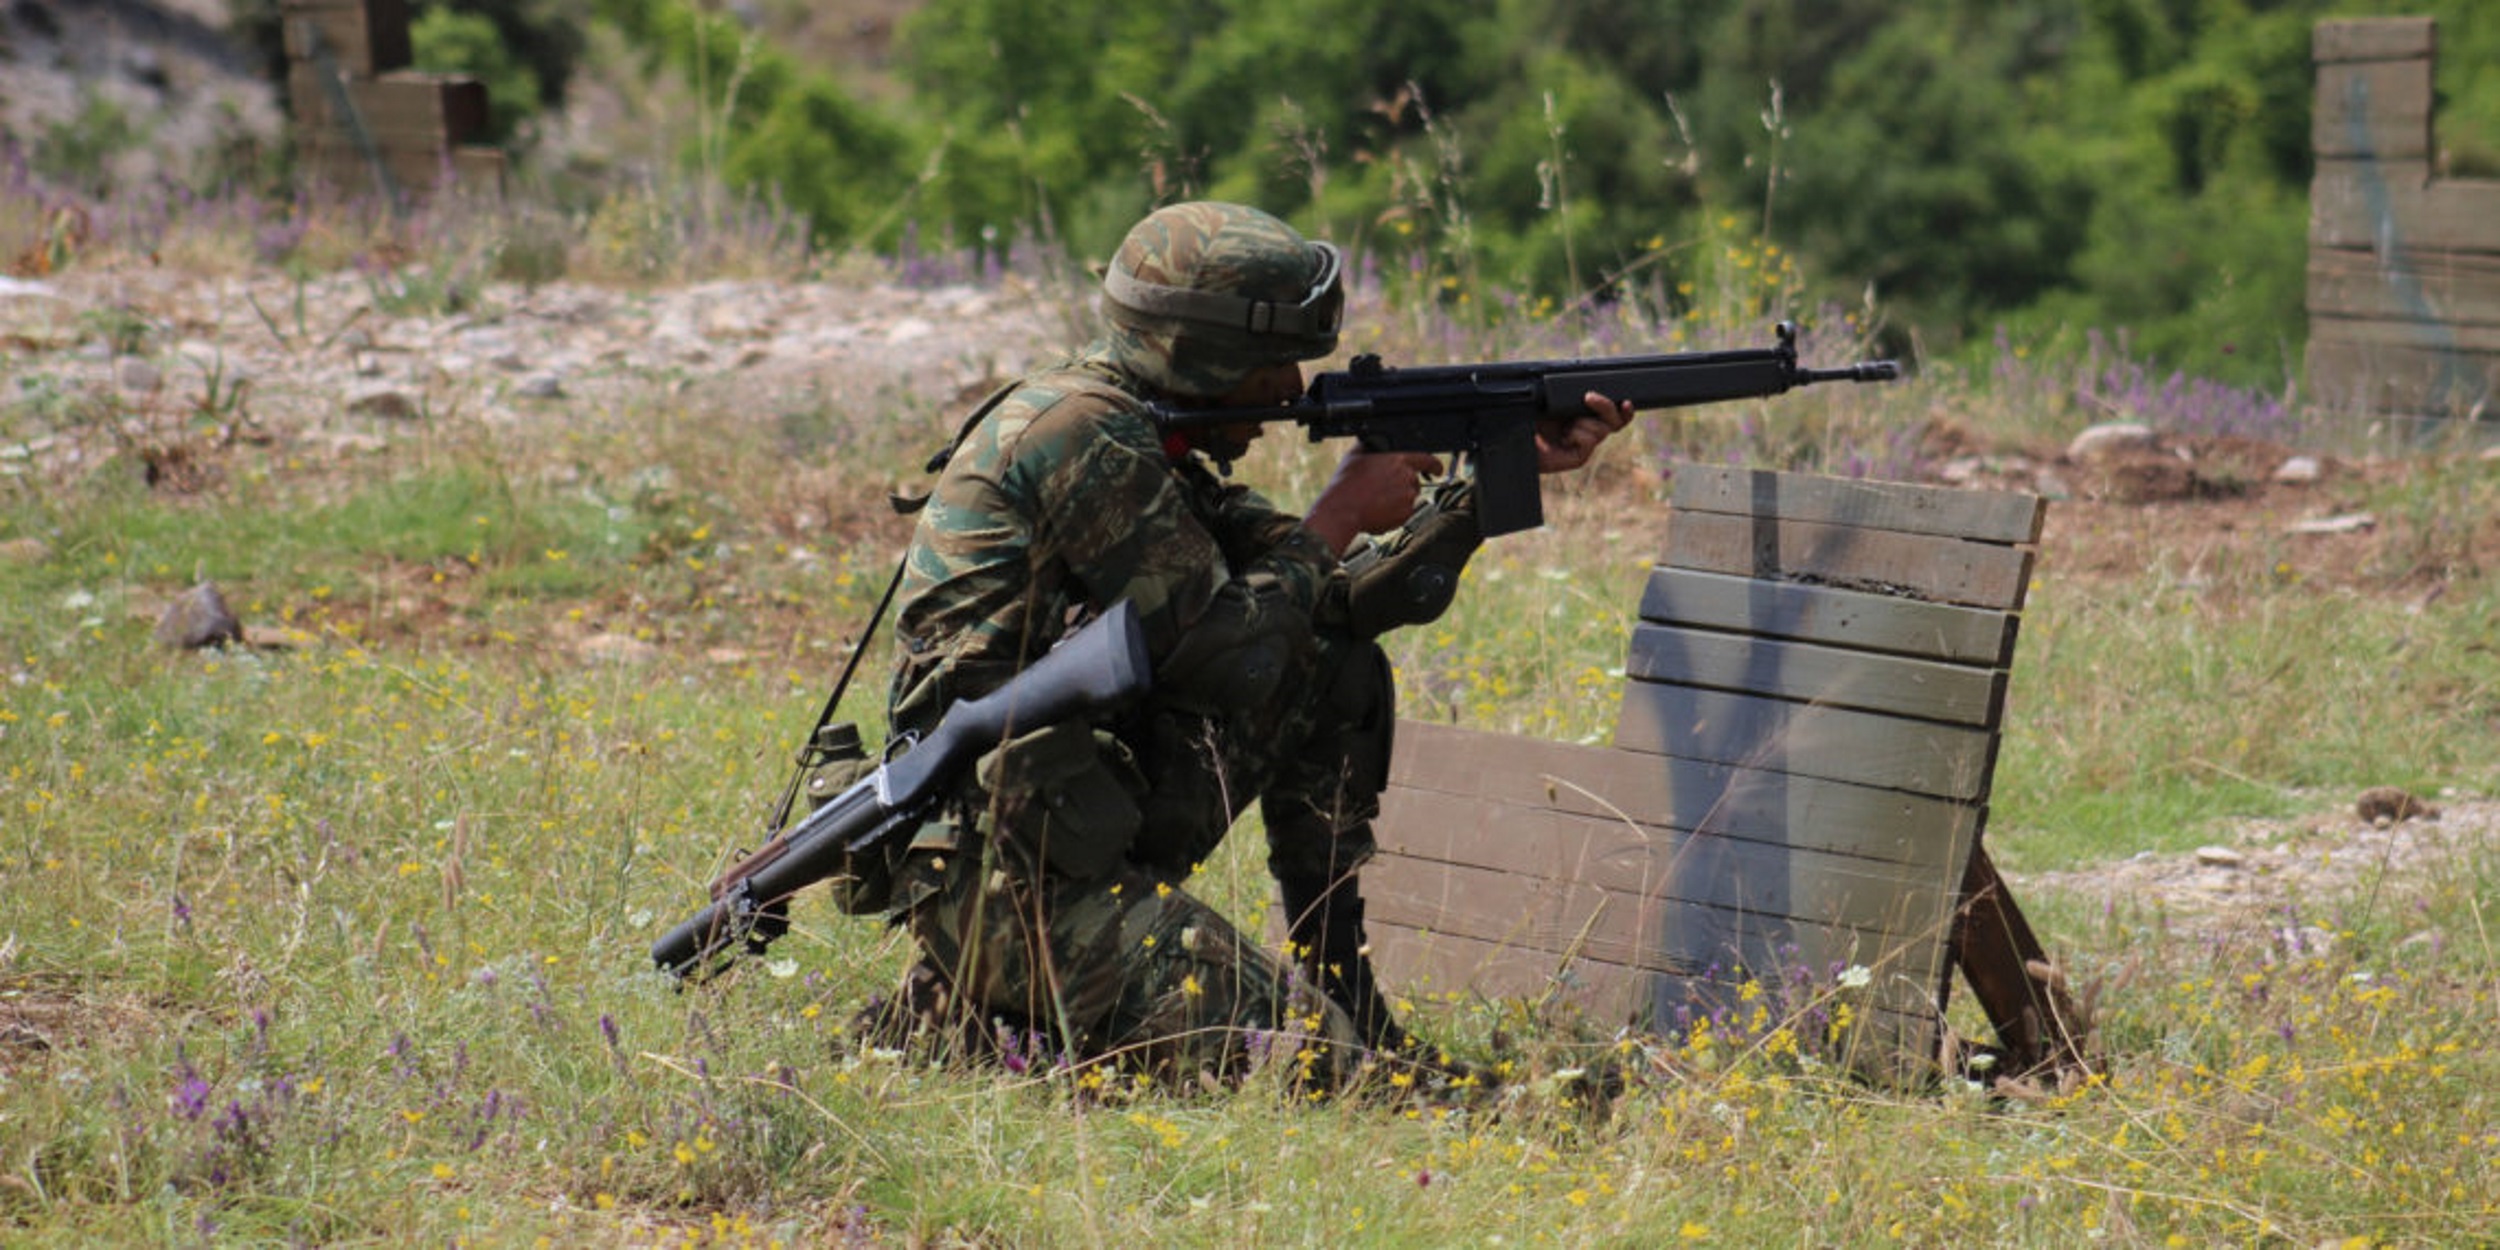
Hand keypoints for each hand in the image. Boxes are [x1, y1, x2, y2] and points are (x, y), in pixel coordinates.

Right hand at [1303, 449, 1443, 553]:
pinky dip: (1393, 514)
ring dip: (1397, 500)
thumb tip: (1373, 441)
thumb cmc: (1346, 483)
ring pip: (1408, 498)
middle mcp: (1407, 477)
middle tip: (1382, 491)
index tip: (1437, 470)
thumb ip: (1371, 446)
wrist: (1343, 510)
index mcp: (1398, 460)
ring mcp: (1407, 497)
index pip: (1426, 460)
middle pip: (1414, 481)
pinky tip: (1377, 511)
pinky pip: (1403, 514)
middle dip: (1402, 486)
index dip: (1434, 465)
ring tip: (1375, 501)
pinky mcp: (1404, 514)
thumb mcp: (1355, 455)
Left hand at [1535, 391, 1633, 473]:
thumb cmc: (1531, 416)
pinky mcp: (1578, 458)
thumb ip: (1574, 395)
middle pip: (1615, 421)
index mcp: (1586, 416)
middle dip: (1606, 407)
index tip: (1626, 401)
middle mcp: (1588, 431)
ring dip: (1585, 422)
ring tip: (1566, 424)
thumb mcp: (1556, 400)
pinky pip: (1589, 441)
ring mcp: (1584, 446)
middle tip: (1588, 397)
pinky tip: (1565, 436)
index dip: (1625, 410)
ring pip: (1602, 430)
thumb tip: (1592, 389)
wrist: (1514, 435)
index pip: (1615, 414)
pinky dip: (1579, 434)